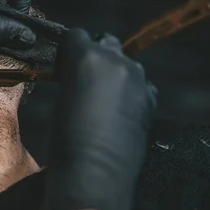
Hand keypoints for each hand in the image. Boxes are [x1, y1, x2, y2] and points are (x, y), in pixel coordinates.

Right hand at [40, 28, 157, 209]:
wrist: (92, 174)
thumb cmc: (64, 142)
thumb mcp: (59, 101)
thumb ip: (72, 79)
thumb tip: (78, 76)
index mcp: (84, 57)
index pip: (76, 34)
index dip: (68, 50)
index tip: (64, 66)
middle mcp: (114, 61)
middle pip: (106, 42)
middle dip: (96, 55)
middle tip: (85, 81)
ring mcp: (136, 80)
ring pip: (126, 63)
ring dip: (115, 73)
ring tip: (103, 99)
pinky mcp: (149, 100)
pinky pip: (141, 86)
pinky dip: (132, 92)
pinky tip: (120, 112)